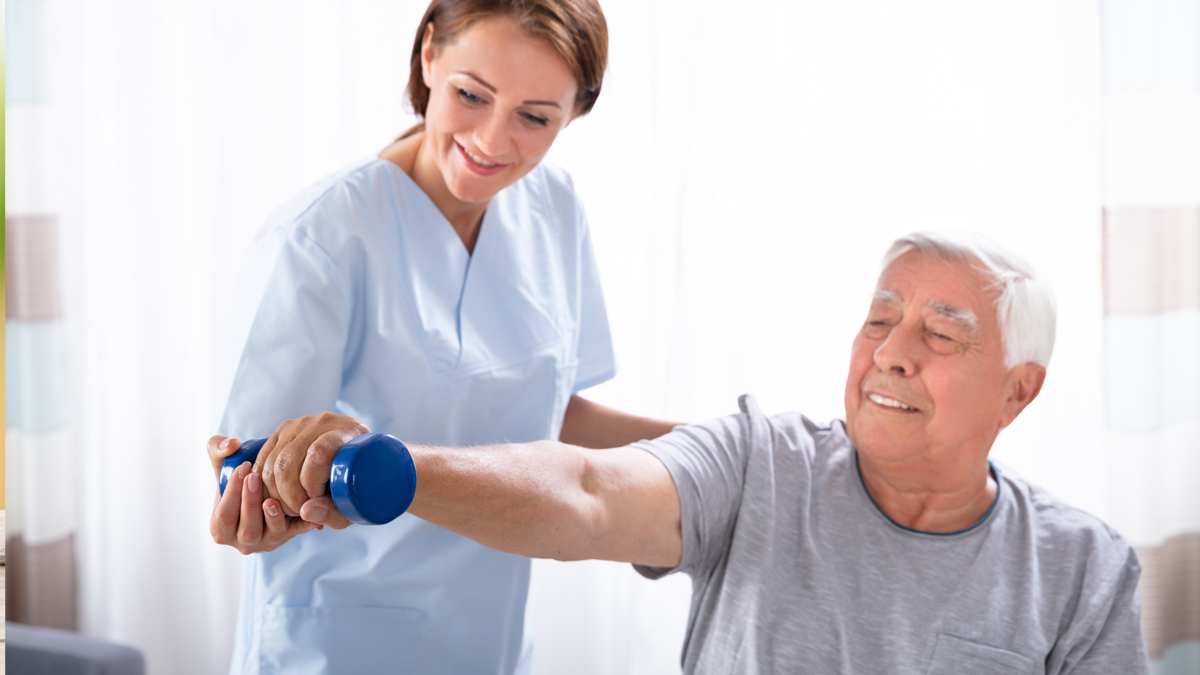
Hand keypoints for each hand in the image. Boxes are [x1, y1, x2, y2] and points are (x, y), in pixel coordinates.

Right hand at [208, 435, 321, 553]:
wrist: (260, 489)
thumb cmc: (238, 479)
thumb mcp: (222, 464)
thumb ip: (217, 449)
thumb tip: (231, 444)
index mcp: (221, 528)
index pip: (224, 517)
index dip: (232, 493)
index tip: (242, 468)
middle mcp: (243, 540)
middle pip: (248, 529)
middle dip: (250, 503)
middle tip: (256, 478)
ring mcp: (268, 541)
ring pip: (272, 535)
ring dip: (274, 517)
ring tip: (274, 499)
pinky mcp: (289, 536)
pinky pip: (299, 532)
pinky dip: (307, 522)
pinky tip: (311, 512)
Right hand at [252, 412, 367, 529]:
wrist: (358, 461)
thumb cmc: (359, 487)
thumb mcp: (354, 506)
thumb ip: (334, 512)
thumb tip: (305, 511)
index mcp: (347, 433)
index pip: (318, 453)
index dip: (311, 482)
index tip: (316, 499)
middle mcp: (323, 422)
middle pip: (289, 459)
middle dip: (289, 494)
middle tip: (300, 510)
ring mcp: (300, 424)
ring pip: (273, 462)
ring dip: (275, 493)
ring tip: (292, 506)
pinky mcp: (283, 430)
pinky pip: (263, 460)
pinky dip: (264, 484)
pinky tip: (277, 497)